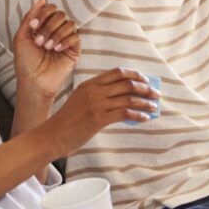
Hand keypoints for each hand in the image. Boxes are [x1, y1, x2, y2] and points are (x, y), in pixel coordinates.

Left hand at [12, 0, 80, 102]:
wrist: (34, 82)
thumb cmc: (25, 62)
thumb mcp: (21, 37)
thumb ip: (30, 17)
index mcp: (43, 25)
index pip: (50, 8)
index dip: (43, 14)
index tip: (33, 26)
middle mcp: (55, 30)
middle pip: (60, 14)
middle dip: (48, 26)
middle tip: (39, 41)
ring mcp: (65, 39)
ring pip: (69, 24)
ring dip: (56, 34)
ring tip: (47, 47)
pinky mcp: (74, 49)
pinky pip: (76, 36)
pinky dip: (65, 41)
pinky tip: (56, 50)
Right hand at [44, 69, 161, 155]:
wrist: (53, 135)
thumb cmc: (68, 121)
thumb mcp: (81, 100)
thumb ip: (98, 96)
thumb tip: (123, 99)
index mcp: (90, 84)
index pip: (117, 72)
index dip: (135, 74)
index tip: (145, 80)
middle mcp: (94, 91)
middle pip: (127, 83)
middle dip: (145, 88)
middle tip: (156, 94)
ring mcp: (96, 104)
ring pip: (129, 98)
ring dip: (145, 102)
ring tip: (154, 106)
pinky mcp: (99, 118)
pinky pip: (125, 113)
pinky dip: (138, 114)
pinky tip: (145, 117)